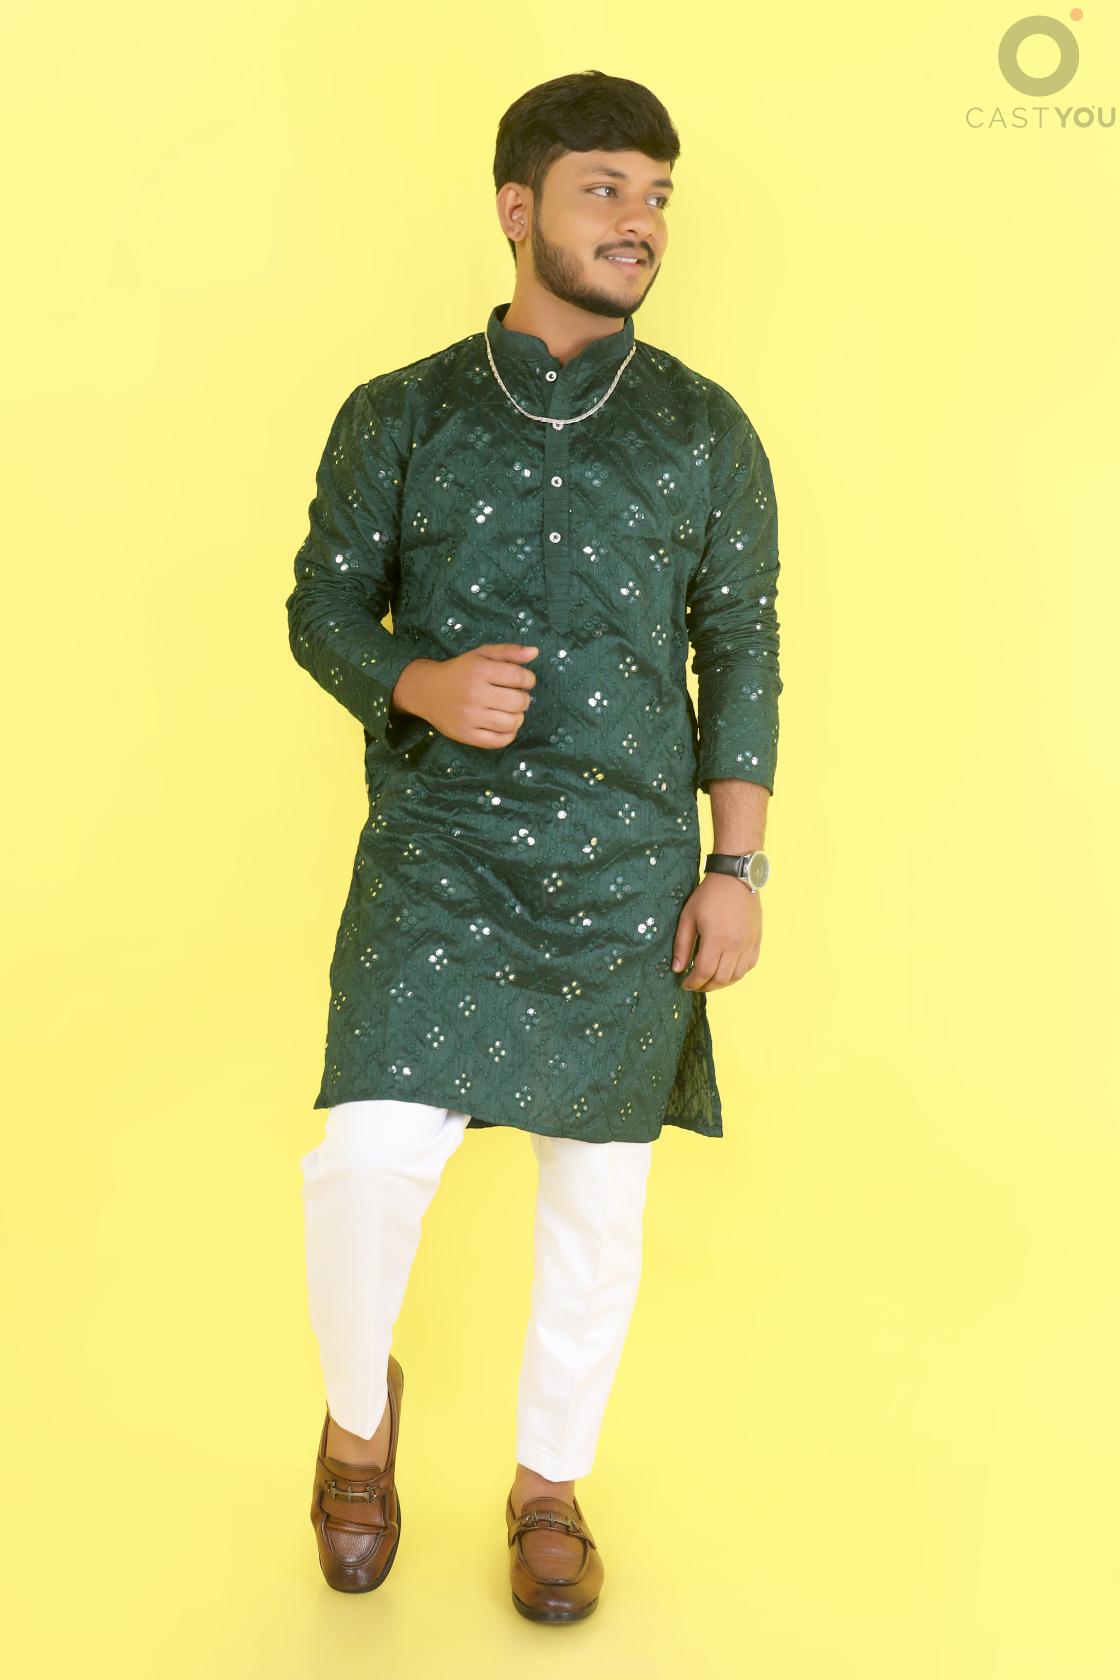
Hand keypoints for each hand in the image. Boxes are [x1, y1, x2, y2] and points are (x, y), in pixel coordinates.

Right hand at [392, 644, 538, 747]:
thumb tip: (535, 652)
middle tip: (514, 697)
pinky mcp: (466, 734)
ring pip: (512, 723)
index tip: (522, 681)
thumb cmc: (460, 671)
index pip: (520, 677)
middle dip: (523, 699)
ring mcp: (469, 716)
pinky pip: (499, 741)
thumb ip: (509, 651)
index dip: (529, 680)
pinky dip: (508, 735)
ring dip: (517, 718)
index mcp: (479, 670)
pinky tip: (503, 725)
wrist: (426, 691)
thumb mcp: (482, 655)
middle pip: (519, 702)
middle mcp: (474, 693)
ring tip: (509, 711)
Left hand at [671, 873, 761, 990]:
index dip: (693, 983)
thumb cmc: (708, 895)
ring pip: (737, 975)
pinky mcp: (757, 940)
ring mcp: (748, 943)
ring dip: (722, 983)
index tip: (685, 984)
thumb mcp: (688, 917)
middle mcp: (735, 945)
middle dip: (706, 986)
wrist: (735, 878)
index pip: (704, 972)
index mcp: (716, 939)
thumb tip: (677, 969)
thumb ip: (682, 945)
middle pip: (721, 978)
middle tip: (696, 985)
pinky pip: (750, 965)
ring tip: (710, 980)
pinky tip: (727, 970)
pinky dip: (738, 973)